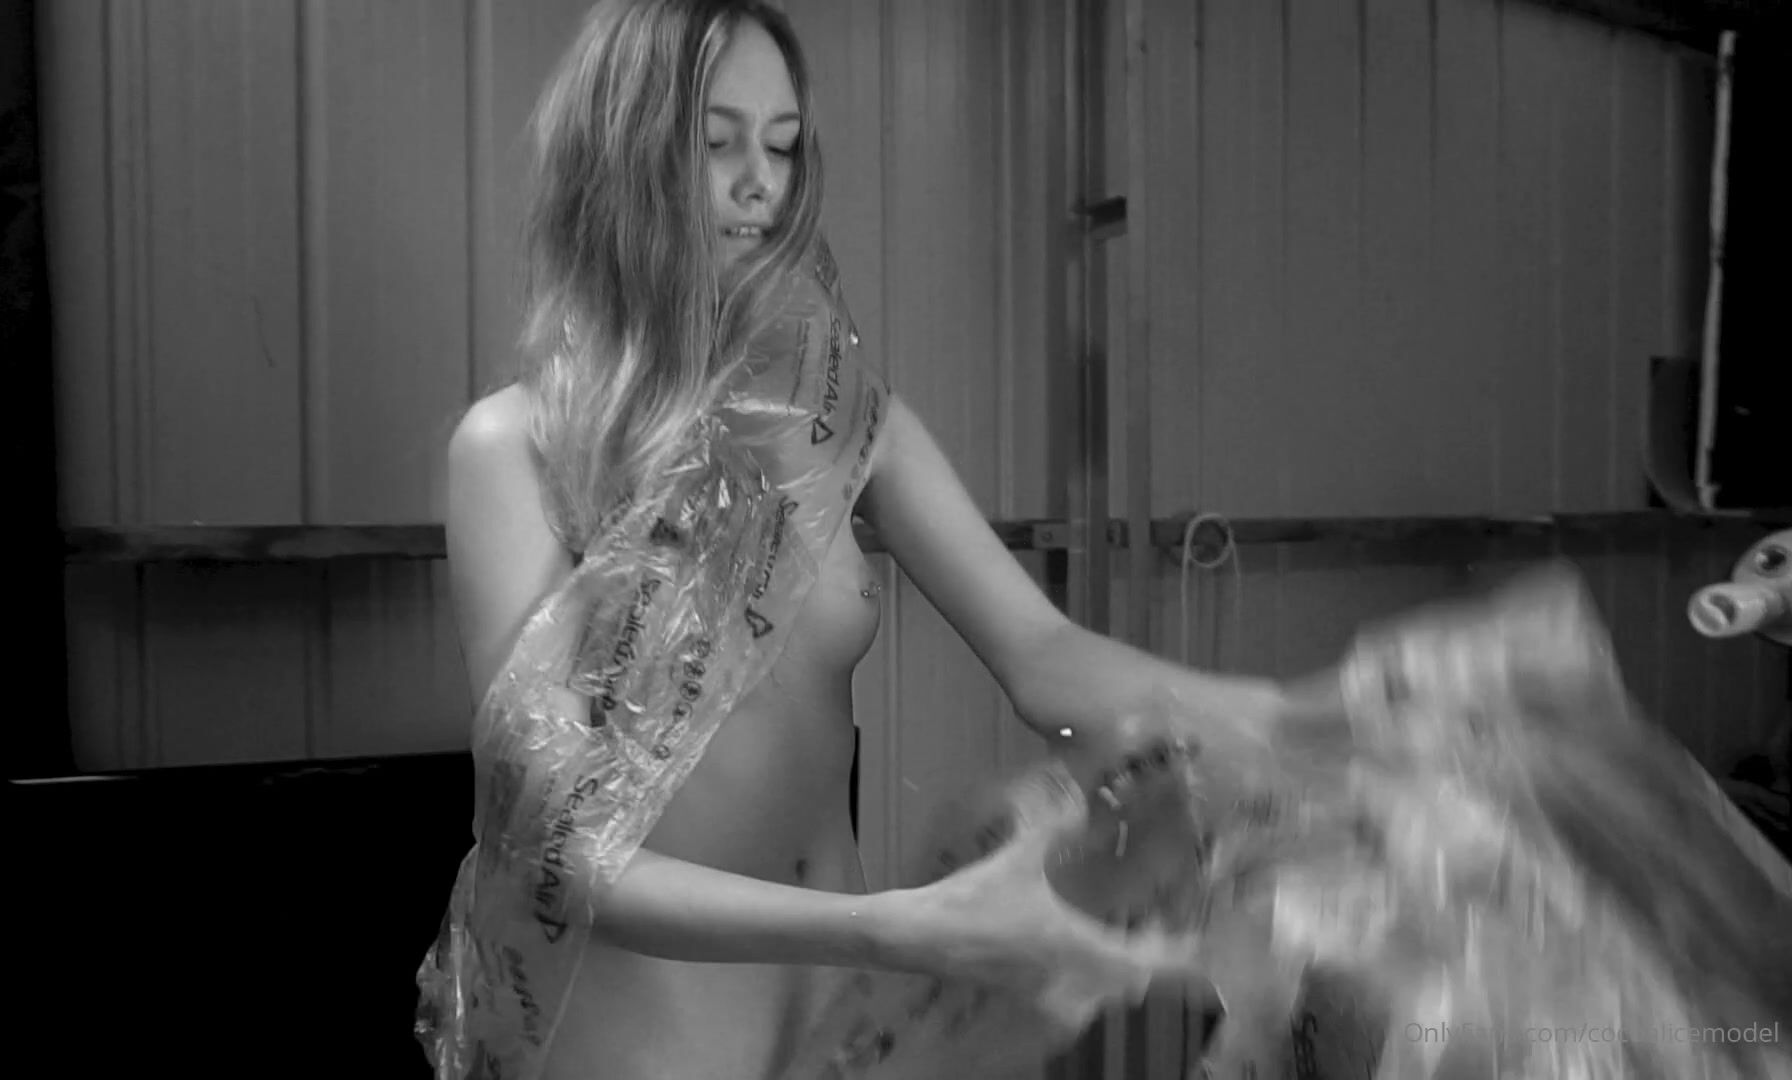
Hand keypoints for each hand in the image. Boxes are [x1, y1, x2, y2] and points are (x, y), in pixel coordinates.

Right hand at [887, 760, 1203, 1035]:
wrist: (920, 937)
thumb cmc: (970, 902)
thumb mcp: (1020, 858)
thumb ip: (1058, 826)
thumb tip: (1084, 792)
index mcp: (1083, 952)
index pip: (1155, 964)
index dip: (1189, 957)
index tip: (1210, 942)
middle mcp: (1077, 985)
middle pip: (1139, 983)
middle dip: (1159, 959)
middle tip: (1174, 928)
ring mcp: (1055, 1000)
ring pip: (1110, 993)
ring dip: (1127, 967)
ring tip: (1138, 935)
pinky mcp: (1034, 1002)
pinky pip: (1083, 996)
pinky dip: (1096, 976)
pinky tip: (1087, 950)